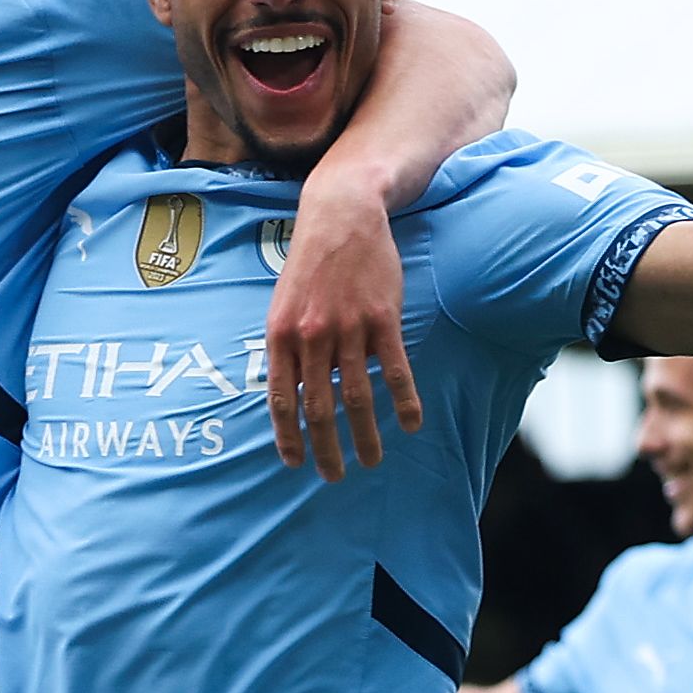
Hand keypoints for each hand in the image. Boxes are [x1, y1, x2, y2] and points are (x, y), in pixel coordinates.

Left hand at [262, 182, 420, 477]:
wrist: (341, 214)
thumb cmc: (310, 263)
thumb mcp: (283, 303)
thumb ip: (287, 347)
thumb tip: (293, 391)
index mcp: (281, 335)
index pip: (282, 399)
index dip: (288, 436)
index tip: (296, 463)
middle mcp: (312, 336)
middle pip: (319, 407)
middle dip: (327, 448)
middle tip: (334, 477)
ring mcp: (348, 328)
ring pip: (358, 396)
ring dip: (366, 435)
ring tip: (372, 461)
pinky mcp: (382, 318)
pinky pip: (395, 370)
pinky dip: (404, 401)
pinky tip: (411, 424)